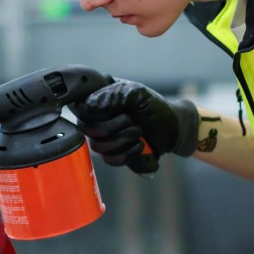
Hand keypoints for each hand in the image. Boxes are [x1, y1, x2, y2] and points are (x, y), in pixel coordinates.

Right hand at [69, 79, 198, 173]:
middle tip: (131, 120)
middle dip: (112, 127)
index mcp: (99, 100)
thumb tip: (88, 105)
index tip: (116, 111)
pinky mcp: (115, 155)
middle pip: (87, 130)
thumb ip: (113, 94)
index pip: (80, 109)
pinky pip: (111, 160)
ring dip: (122, 140)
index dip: (94, 114)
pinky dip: (128, 154)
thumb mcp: (137, 93)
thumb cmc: (154, 106)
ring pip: (98, 147)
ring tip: (139, 132)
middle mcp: (97, 120)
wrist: (173, 127)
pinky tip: (140, 146)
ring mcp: (105, 139)